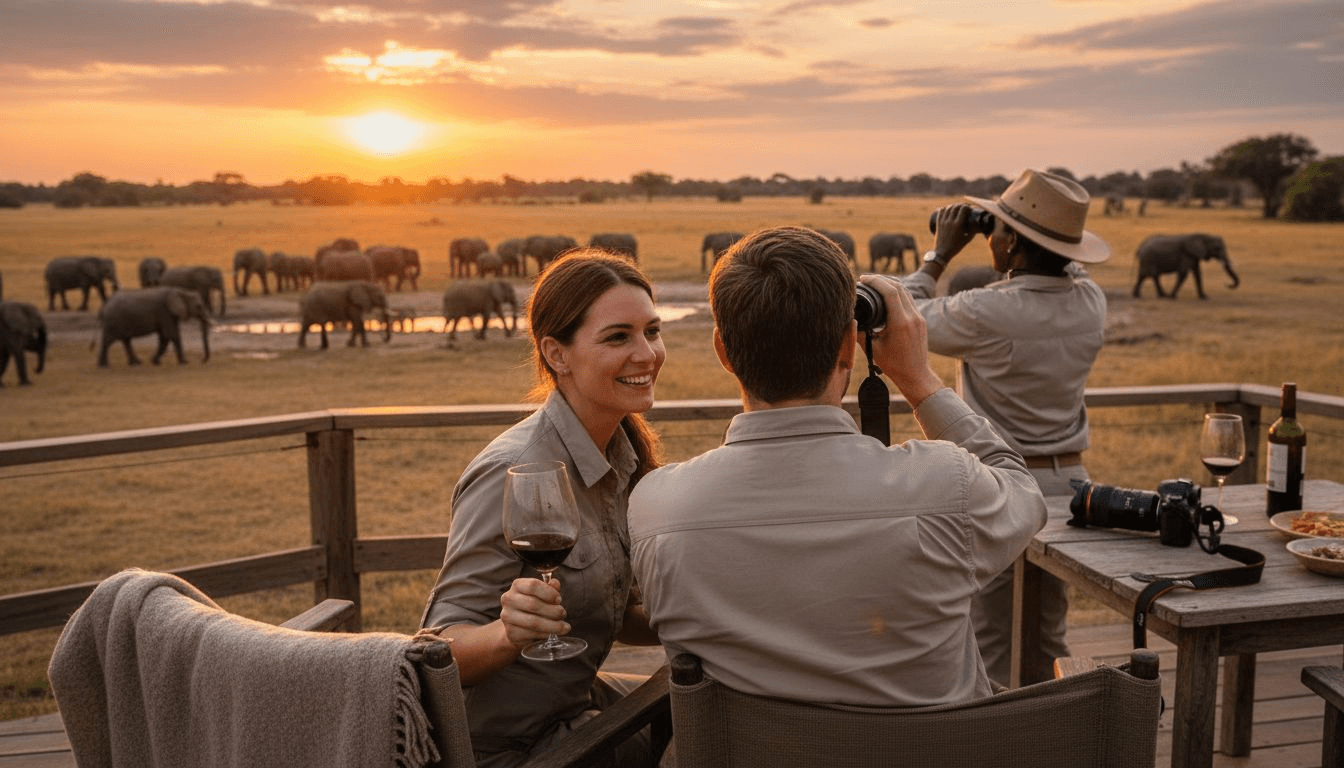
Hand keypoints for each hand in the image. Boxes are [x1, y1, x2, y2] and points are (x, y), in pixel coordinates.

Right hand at [499, 577, 570, 647]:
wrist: (516, 626)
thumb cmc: (531, 606)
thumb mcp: (541, 594)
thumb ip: (549, 588)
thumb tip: (555, 583)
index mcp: (517, 585)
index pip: (533, 585)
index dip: (549, 593)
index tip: (559, 599)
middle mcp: (509, 599)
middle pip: (534, 604)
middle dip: (553, 610)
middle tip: (563, 614)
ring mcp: (508, 616)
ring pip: (534, 622)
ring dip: (553, 625)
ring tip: (563, 626)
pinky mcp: (511, 632)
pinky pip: (532, 634)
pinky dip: (546, 634)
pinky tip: (553, 633)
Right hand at [857, 275, 944, 407]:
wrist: (916, 375)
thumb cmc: (893, 365)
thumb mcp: (873, 349)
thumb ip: (860, 332)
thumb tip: (849, 318)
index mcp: (900, 323)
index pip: (890, 291)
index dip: (876, 281)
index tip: (863, 279)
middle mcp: (912, 317)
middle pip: (898, 286)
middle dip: (881, 279)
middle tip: (866, 279)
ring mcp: (918, 317)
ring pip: (905, 291)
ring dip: (890, 284)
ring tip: (875, 285)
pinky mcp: (920, 320)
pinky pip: (909, 299)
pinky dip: (897, 293)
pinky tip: (887, 295)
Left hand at [931, 204, 976, 261]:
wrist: (942, 253)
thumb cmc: (956, 247)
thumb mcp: (967, 239)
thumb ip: (973, 232)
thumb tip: (978, 225)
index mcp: (958, 224)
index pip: (963, 209)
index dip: (967, 206)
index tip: (969, 208)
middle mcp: (950, 221)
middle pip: (956, 207)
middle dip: (961, 205)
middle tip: (964, 208)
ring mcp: (943, 222)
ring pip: (948, 208)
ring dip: (953, 206)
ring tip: (957, 208)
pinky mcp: (938, 223)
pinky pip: (941, 212)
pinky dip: (945, 208)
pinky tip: (947, 209)